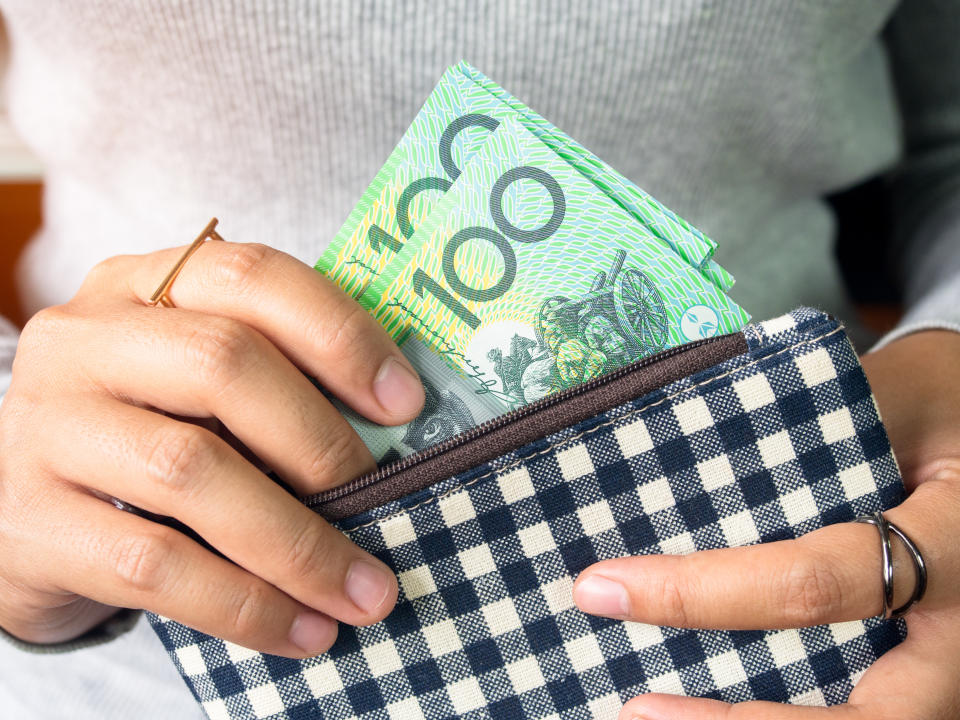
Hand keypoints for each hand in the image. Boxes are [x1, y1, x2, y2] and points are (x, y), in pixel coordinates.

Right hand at [0, 240, 424, 657]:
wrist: (25, 514)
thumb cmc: (146, 437)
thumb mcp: (198, 389)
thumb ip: (275, 383)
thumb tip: (399, 431)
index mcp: (143, 287)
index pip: (250, 276)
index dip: (339, 334)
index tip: (406, 402)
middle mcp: (84, 340)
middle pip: (224, 363)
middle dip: (321, 440)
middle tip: (385, 499)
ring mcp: (47, 427)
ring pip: (192, 470)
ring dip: (298, 542)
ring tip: (364, 591)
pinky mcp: (29, 523)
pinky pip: (153, 565)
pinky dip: (243, 604)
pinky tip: (301, 630)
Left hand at [572, 329, 959, 718]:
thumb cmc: (939, 406)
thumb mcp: (894, 392)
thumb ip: (810, 425)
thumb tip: (679, 451)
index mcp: (952, 544)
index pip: (819, 583)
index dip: (703, 594)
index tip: (605, 587)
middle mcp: (959, 629)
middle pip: (869, 719)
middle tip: (637, 712)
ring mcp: (949, 663)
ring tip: (654, 718)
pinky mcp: (924, 671)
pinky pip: (860, 707)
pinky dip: (784, 714)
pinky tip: (708, 705)